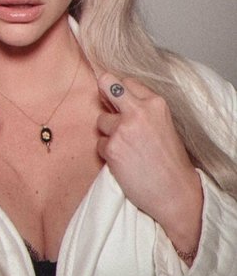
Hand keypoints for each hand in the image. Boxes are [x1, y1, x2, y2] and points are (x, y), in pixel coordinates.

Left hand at [97, 73, 202, 256]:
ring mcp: (123, 128)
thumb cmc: (169, 160)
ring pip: (101, 120)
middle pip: (106, 83)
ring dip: (108, 133)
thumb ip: (141, 110)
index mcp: (155, 103)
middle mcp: (138, 111)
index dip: (119, 92)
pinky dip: (108, 153)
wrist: (175, 193)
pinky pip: (100, 143)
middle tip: (104, 101)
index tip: (117, 100)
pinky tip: (124, 162)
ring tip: (126, 148)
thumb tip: (113, 98)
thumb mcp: (162, 124)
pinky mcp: (112, 147)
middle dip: (102, 90)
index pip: (126, 82)